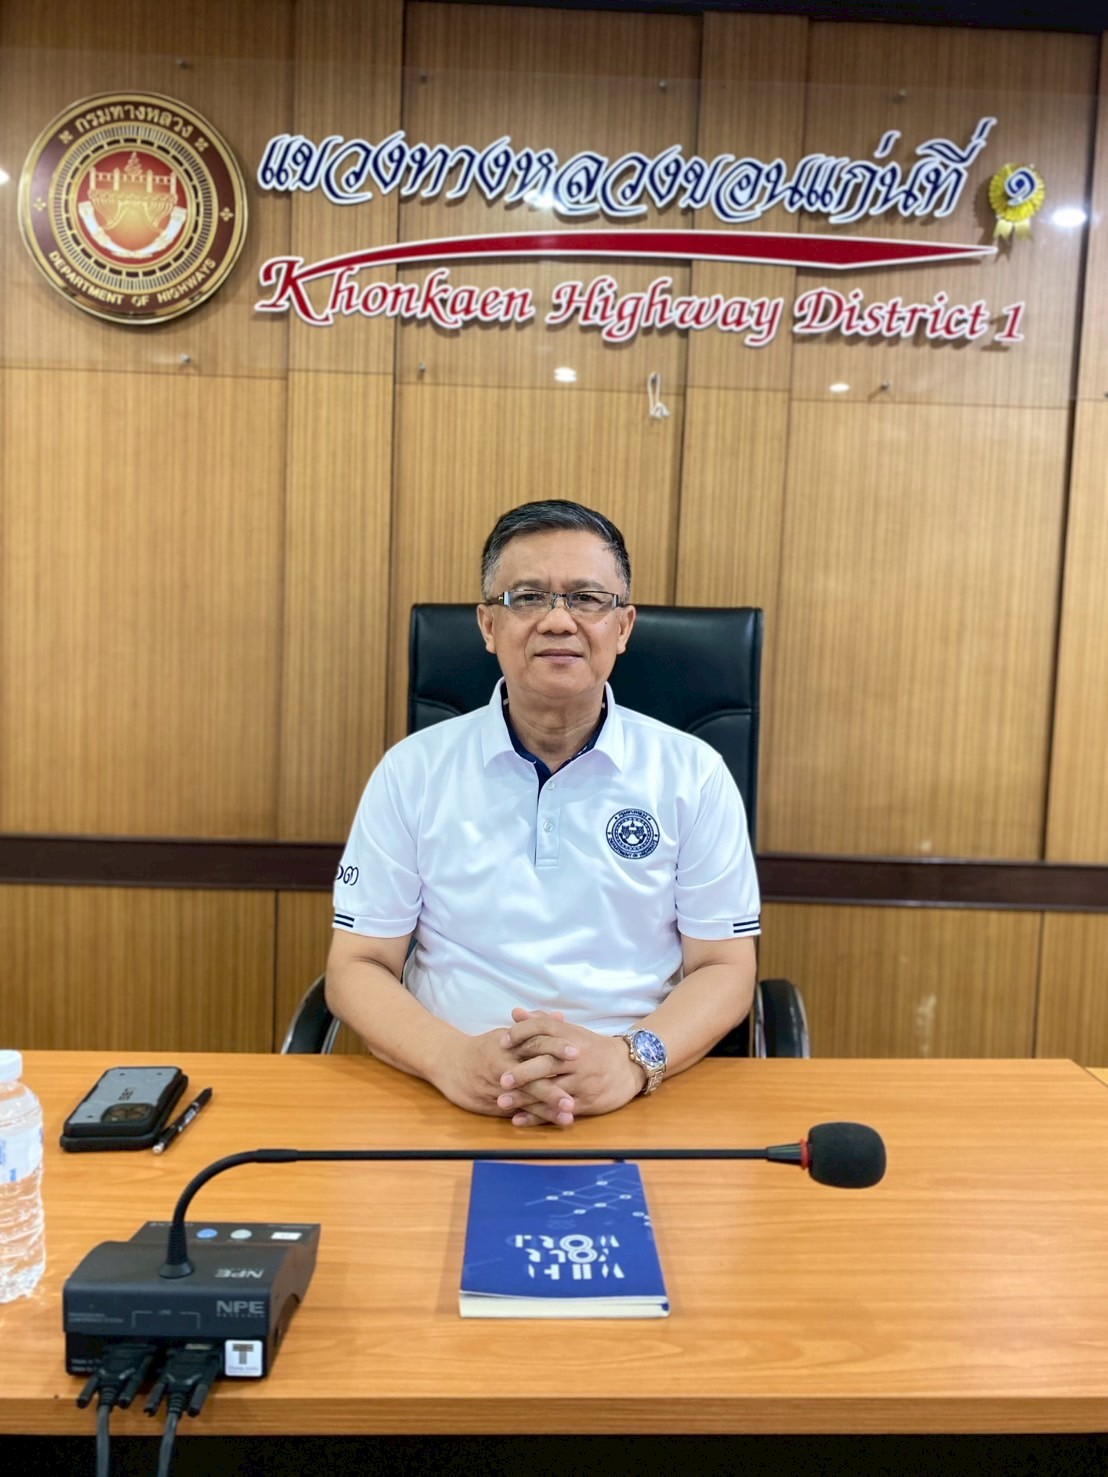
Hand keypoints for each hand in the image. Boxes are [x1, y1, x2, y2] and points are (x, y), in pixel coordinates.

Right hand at [428, 1020, 578, 1119]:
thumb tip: (560, 1016)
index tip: (578, 1052)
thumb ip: (535, 1027)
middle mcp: (504, 1066)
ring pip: (525, 1099)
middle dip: (552, 1089)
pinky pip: (515, 1111)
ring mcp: (498, 1087)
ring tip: (568, 1117)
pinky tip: (548, 1123)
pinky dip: (533, 1117)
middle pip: (531, 1077)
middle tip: (574, 1098)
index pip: (536, 1044)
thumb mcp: (508, 1033)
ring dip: (546, 1109)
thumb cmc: (484, 1047)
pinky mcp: (493, 1103)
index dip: (556, 1048)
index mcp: (510, 1045)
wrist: (448, 1061)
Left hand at [495, 1010, 644, 1127]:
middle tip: (501, 1079)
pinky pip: (559, 1110)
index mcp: (571, 1037)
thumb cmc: (592, 1049)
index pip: (545, 1028)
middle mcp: (576, 1058)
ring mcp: (582, 1081)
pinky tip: (519, 1119)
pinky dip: (538, 1116)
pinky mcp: (586, 1102)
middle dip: (523, 1072)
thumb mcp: (571, 1032)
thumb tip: (515, 1013)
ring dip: (526, 1098)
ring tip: (502, 1102)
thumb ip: (542, 1023)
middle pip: (547, 1063)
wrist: (627, 1068)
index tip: (502, 1042)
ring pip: (551, 1090)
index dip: (522, 1033)